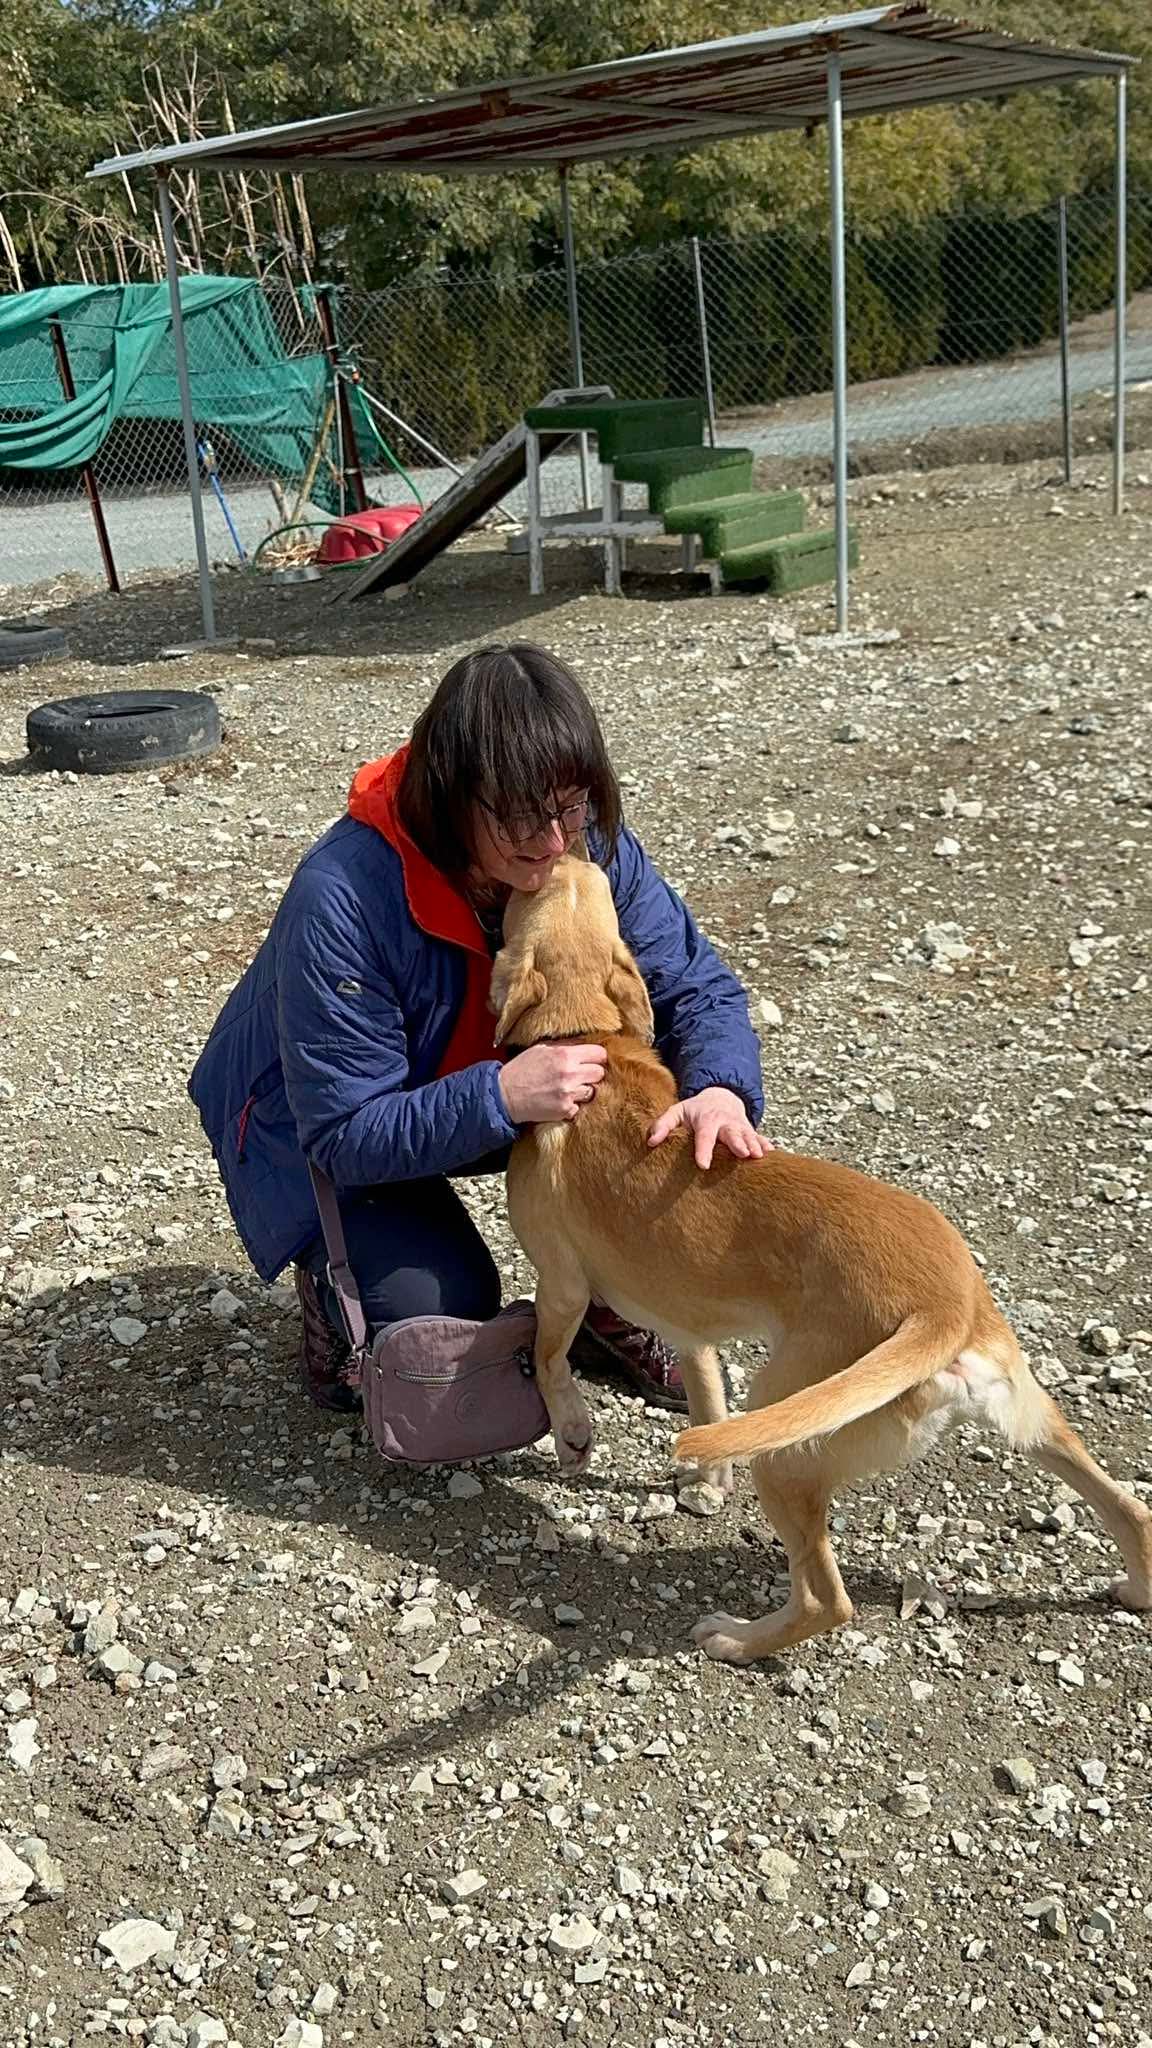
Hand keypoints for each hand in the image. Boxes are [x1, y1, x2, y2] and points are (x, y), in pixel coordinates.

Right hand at [499, 1042, 606, 1124]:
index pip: (600, 1054)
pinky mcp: (565, 1110)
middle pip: (600, 1073)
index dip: (597, 1057)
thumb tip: (586, 1042)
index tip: (592, 1060)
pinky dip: (572, 1104)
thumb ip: (566, 1045)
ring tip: (568, 1088)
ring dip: (583, 1090)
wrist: (505, 1094)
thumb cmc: (522, 1068)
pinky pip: (580, 1106)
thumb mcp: (542, 1048)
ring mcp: (569, 1094)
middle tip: (580, 1075)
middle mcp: (570, 1074)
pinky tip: (559, 1099)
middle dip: (592, 1073)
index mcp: (565, 1055)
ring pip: (592, 1091)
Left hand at [648, 1086, 772, 1169]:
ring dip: (753, 1144)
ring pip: (748, 1135)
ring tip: (758, 1155)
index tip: (703, 1165)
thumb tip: (650, 1142)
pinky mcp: (749, 1130)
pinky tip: (772, 1153)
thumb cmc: (695, 1110)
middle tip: (743, 1154)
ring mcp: (739, 1126)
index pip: (704, 1136)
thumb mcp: (677, 1111)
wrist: (720, 1095)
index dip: (703, 1150)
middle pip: (731, 1133)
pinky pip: (759, 1136)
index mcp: (705, 1120)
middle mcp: (724, 1122)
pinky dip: (765, 1143)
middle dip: (737, 1142)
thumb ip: (663, 1125)